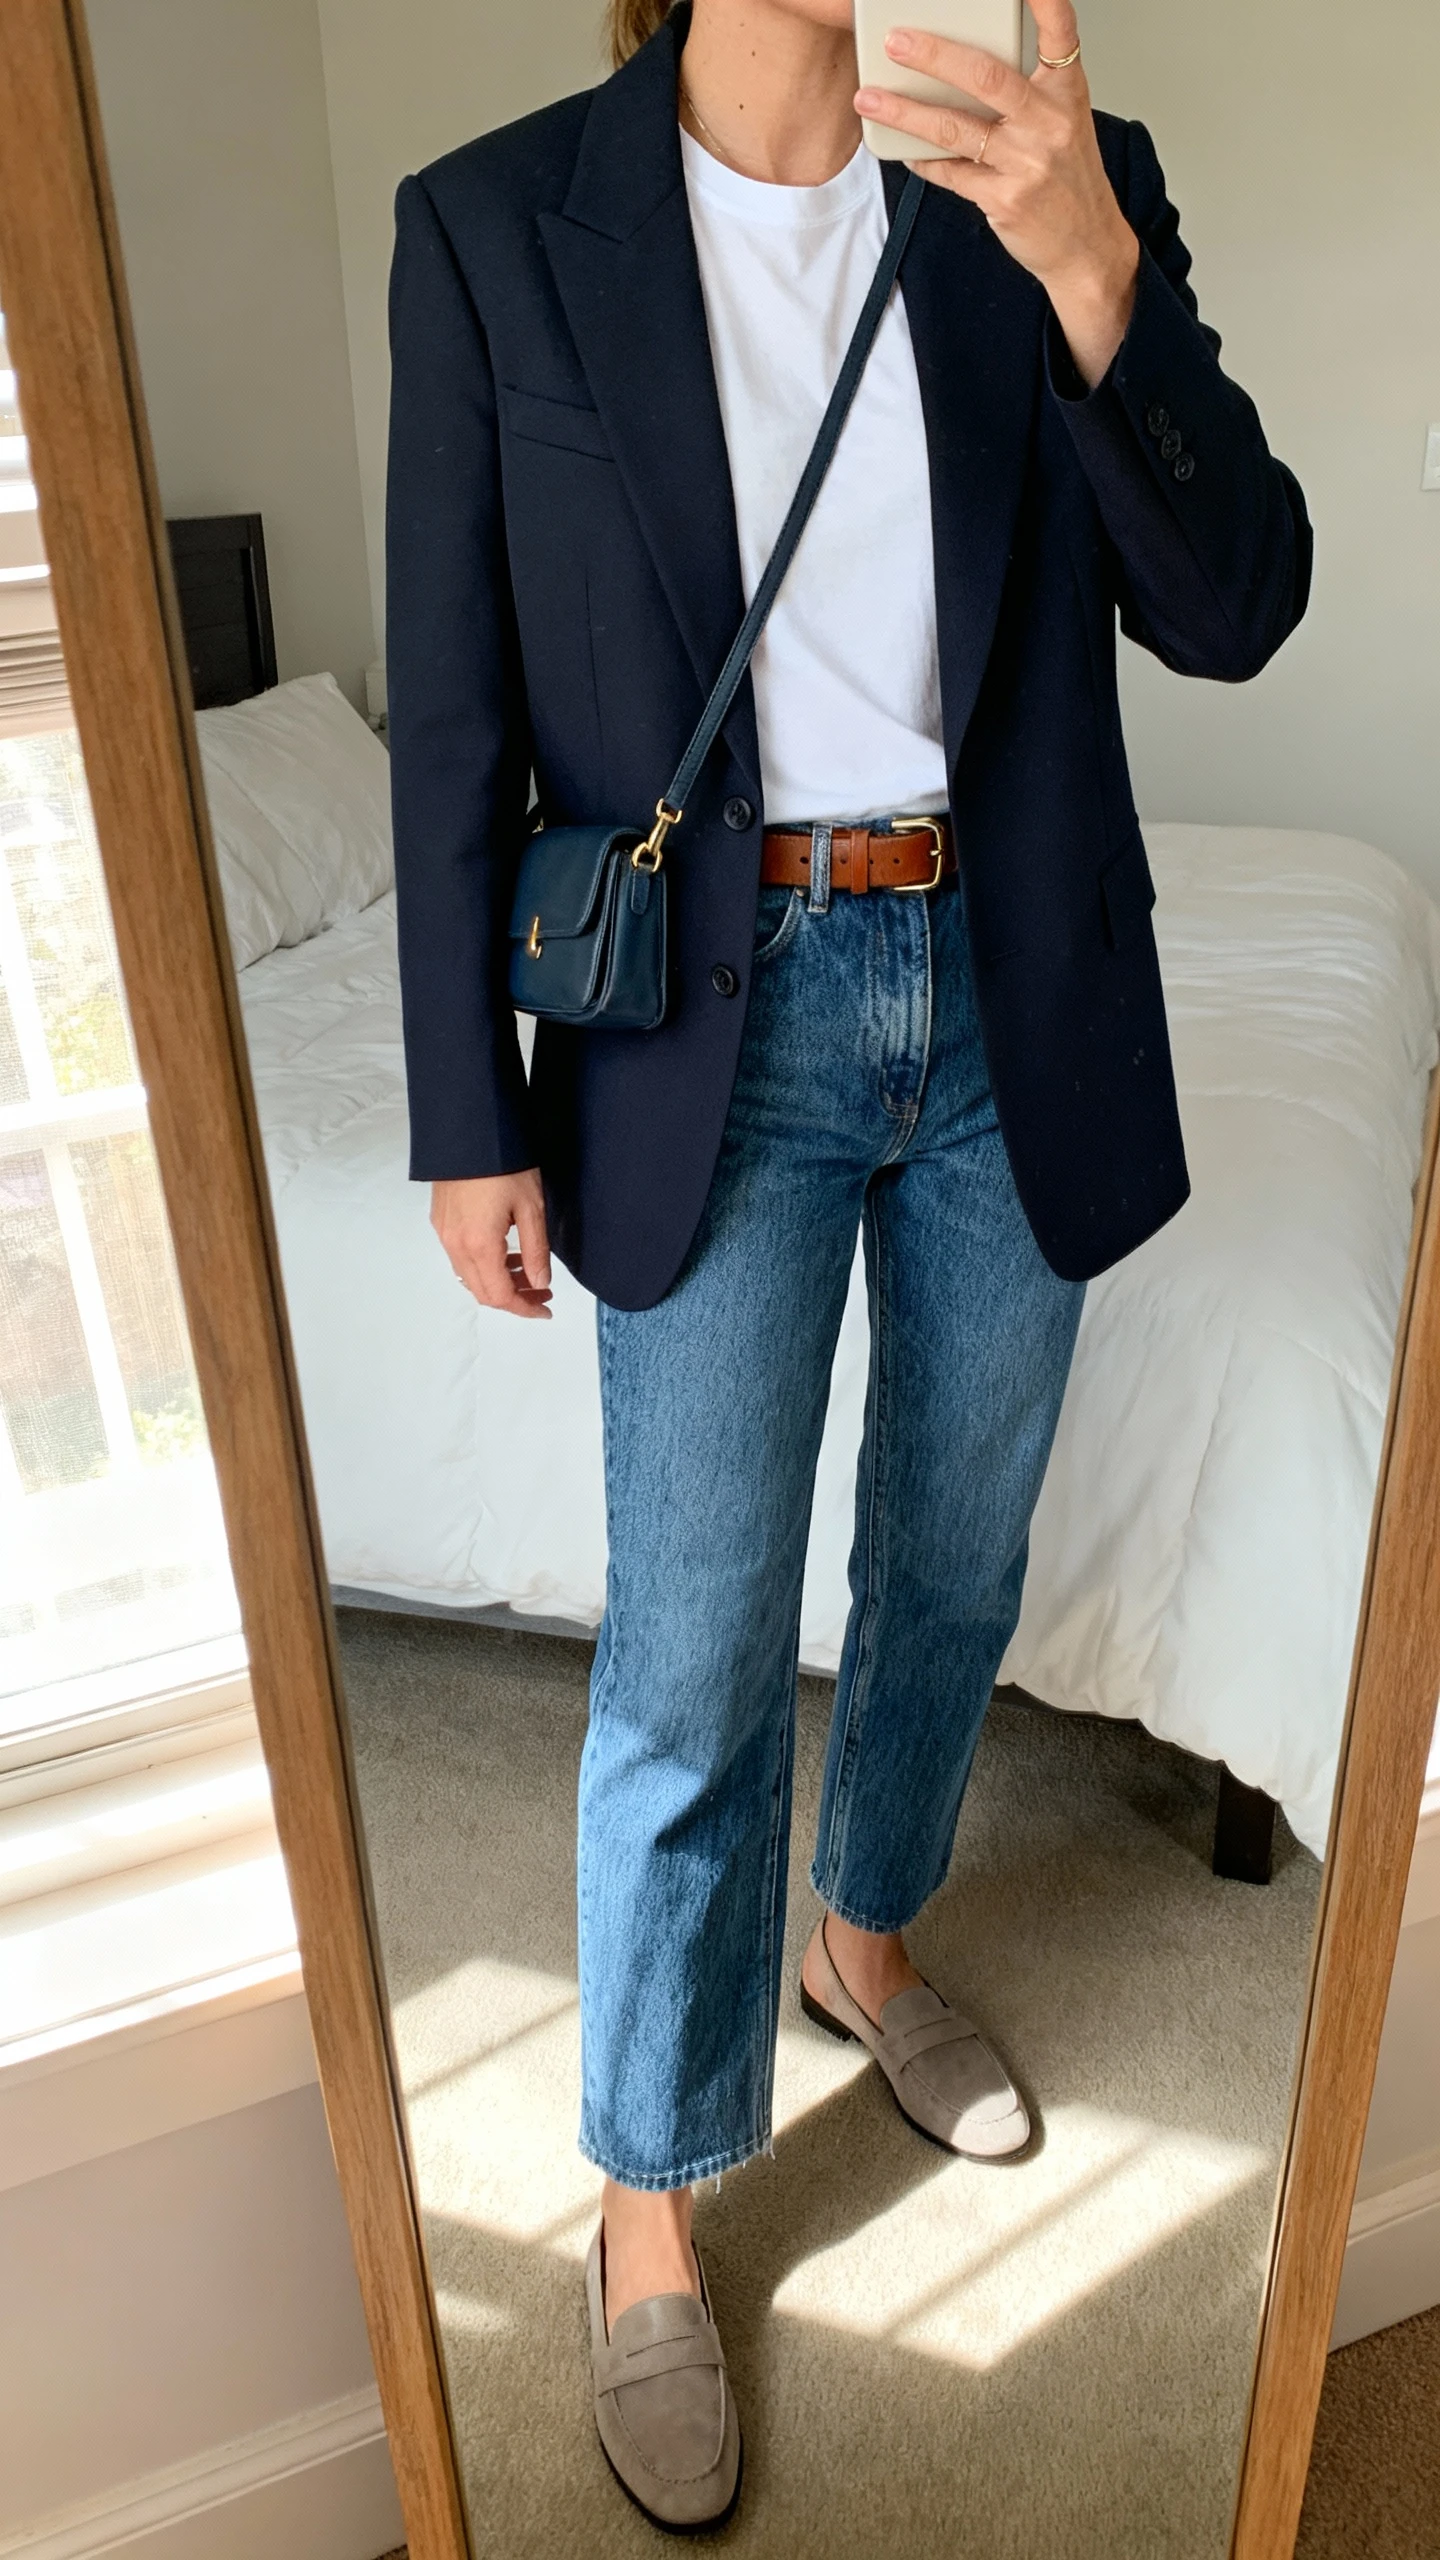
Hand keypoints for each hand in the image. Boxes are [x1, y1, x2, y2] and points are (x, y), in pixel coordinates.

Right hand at [431, 1168, 552, 1319]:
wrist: (470, 1129)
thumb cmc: (504, 1162)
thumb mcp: (531, 1207)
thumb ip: (536, 1251)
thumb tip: (540, 1283)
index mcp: (479, 1244)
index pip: (501, 1296)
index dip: (525, 1309)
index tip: (546, 1309)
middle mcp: (455, 1244)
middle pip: (482, 1291)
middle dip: (514, 1298)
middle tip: (541, 1291)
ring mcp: (444, 1232)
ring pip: (470, 1276)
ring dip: (498, 1281)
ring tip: (527, 1269)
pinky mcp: (440, 1220)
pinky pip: (460, 1257)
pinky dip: (483, 1265)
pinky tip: (504, 1251)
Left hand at [855, 1, 1138, 387]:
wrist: (1087, 245)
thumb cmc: (1068, 178)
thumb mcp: (1064, 120)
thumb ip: (1026, 89)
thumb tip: (963, 61)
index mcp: (1067, 91)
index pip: (1059, 29)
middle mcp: (1049, 122)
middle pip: (985, 76)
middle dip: (933, 55)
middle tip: (895, 42)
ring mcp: (1027, 163)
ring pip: (955, 129)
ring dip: (906, 112)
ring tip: (871, 99)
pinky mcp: (1005, 200)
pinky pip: (951, 173)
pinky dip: (922, 160)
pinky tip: (902, 148)